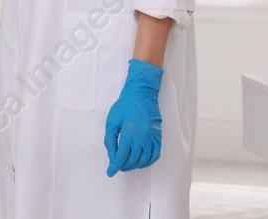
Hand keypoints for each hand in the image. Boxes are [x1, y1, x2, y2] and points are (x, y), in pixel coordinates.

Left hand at [104, 59, 162, 176]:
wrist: (142, 94)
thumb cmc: (125, 106)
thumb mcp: (112, 121)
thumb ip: (110, 140)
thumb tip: (112, 156)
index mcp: (129, 133)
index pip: (121, 156)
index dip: (114, 166)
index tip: (110, 172)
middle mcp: (142, 137)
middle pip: (132, 160)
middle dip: (123, 166)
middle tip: (117, 165)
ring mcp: (152, 137)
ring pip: (144, 160)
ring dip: (134, 165)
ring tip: (127, 164)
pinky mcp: (158, 137)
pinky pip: (155, 155)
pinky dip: (148, 162)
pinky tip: (141, 162)